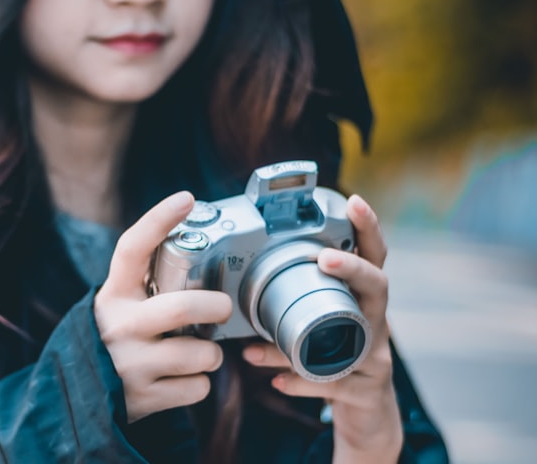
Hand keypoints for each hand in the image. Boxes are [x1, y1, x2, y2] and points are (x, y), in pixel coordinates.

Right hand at [94, 191, 232, 422]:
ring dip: (210, 354)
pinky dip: (199, 383)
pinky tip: (182, 379)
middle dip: (215, 306)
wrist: (79, 395)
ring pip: (199, 353)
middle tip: (222, 307)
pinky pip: (197, 388)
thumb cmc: (118, 336)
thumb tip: (198, 252)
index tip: (186, 198)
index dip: (159, 220)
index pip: (133, 248)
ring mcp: (130, 364)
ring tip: (198, 352)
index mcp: (114, 294)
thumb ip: (149, 283)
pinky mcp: (143, 398)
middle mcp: (119, 325)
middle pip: (182, 306)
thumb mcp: (122, 304)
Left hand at [241, 195, 402, 463]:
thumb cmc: (335, 357)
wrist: (366, 413)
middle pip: (378, 287)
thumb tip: (236, 280)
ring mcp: (375, 357)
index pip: (373, 257)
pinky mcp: (367, 391)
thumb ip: (294, 302)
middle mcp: (375, 321)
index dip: (367, 228)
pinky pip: (334, 385)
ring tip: (258, 345)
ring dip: (299, 343)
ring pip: (347, 343)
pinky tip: (277, 381)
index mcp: (361, 299)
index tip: (354, 201)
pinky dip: (302, 383)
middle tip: (326, 259)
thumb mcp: (321, 324)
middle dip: (353, 269)